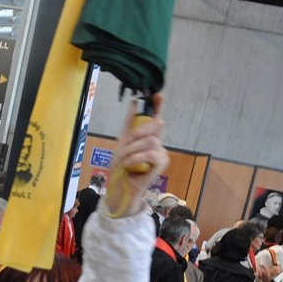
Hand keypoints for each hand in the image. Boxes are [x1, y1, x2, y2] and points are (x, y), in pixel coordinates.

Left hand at [104, 94, 168, 217]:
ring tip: (126, 159)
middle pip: (156, 124)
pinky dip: (137, 158)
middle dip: (138, 131)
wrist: (120, 186)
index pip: (155, 117)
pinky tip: (130, 164)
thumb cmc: (121, 166)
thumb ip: (129, 123)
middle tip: (127, 142)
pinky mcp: (162, 163)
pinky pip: (151, 153)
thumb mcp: (122, 141)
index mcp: (147, 136)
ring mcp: (161, 152)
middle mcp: (156, 141)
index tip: (156, 95)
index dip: (158, 105)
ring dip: (133, 149)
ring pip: (151, 140)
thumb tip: (134, 101)